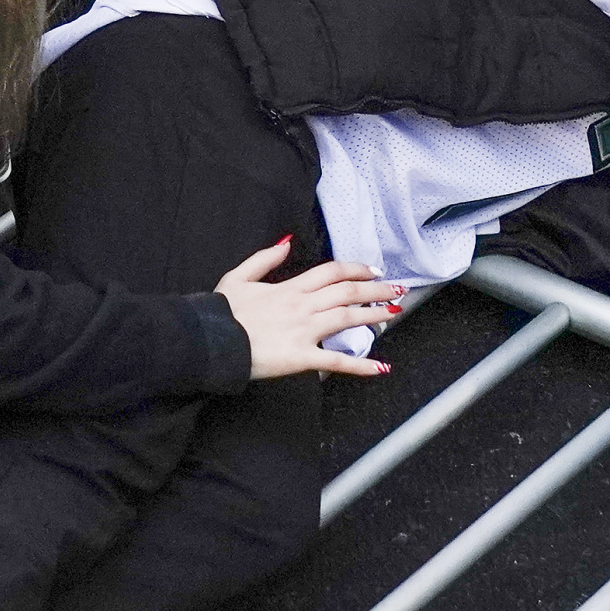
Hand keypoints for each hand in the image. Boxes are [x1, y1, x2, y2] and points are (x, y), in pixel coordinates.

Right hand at [214, 238, 402, 379]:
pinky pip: (335, 361)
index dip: (356, 269)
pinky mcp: (301, 357)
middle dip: (376, 289)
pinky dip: (361, 365)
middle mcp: (303, 306)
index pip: (332, 272)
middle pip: (347, 292)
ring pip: (347, 318)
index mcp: (290, 287)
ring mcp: (304, 331)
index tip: (373, 271)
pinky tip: (380, 367)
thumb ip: (264, 259)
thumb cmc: (223, 313)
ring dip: (375, 315)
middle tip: (397, 289)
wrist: (212, 340)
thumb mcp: (239, 276)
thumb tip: (286, 243)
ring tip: (394, 312)